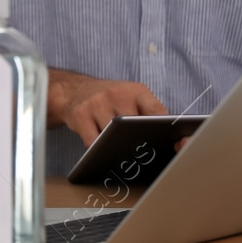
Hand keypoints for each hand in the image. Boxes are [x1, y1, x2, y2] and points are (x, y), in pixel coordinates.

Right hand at [48, 70, 167, 145]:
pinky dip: (98, 149)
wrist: (75, 90)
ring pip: (112, 137)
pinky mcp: (80, 114)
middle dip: (136, 141)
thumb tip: (166, 138)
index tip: (166, 143)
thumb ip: (147, 111)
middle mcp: (117, 94)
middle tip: (138, 152)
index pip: (156, 111)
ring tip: (116, 147)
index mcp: (135, 91)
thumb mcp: (131, 96)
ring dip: (114, 146)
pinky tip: (99, 146)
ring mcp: (97, 103)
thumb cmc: (110, 99)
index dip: (162, 129)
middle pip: (133, 127)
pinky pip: (94, 142)